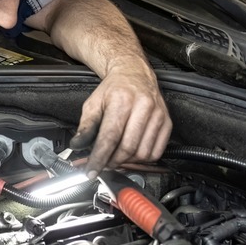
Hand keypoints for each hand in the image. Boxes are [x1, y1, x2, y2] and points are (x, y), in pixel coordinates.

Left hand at [69, 61, 171, 178]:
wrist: (134, 74)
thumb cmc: (114, 89)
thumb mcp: (93, 103)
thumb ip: (86, 126)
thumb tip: (78, 145)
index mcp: (122, 100)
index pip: (110, 137)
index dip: (100, 158)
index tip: (91, 170)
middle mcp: (143, 107)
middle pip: (127, 148)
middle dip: (112, 162)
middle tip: (103, 164)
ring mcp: (158, 115)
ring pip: (143, 153)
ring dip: (127, 162)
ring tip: (116, 158)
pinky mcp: (167, 123)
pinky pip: (156, 152)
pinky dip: (142, 159)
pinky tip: (131, 154)